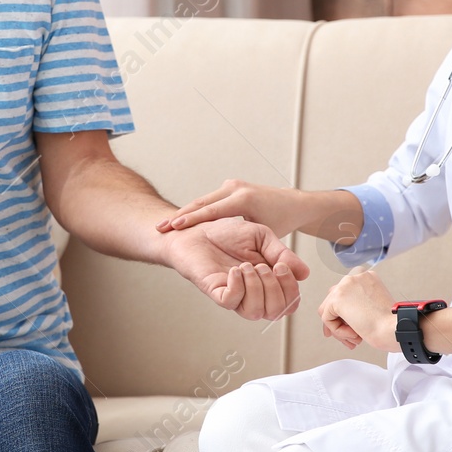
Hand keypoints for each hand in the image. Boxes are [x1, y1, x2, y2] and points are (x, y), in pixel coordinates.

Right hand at [158, 180, 315, 238]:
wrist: (291, 202)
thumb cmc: (281, 220)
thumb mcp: (270, 233)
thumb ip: (261, 246)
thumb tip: (257, 265)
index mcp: (244, 199)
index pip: (213, 210)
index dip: (192, 219)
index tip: (174, 227)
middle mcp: (234, 189)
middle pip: (202, 203)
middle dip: (181, 216)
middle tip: (161, 228)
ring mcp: (230, 187)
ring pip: (201, 202)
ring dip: (183, 215)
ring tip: (163, 227)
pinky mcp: (227, 189)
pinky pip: (206, 202)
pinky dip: (191, 212)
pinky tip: (175, 223)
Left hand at [162, 217, 310, 319]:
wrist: (197, 228)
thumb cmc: (227, 233)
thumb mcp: (262, 236)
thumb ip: (282, 253)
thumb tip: (304, 274)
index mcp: (267, 282)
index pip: (289, 302)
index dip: (290, 289)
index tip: (282, 265)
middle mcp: (253, 293)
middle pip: (276, 312)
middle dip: (274, 288)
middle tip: (262, 265)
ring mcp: (234, 294)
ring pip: (255, 312)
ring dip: (256, 287)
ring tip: (246, 266)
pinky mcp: (216, 292)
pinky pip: (232, 301)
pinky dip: (237, 285)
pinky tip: (234, 270)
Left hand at [319, 269, 398, 352]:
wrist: (394, 329)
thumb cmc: (390, 324)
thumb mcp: (374, 306)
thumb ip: (356, 303)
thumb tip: (338, 313)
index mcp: (367, 277)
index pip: (346, 292)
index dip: (345, 312)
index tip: (350, 326)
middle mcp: (355, 277)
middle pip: (334, 299)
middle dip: (339, 320)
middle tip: (350, 335)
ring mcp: (345, 286)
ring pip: (328, 310)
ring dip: (339, 328)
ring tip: (355, 337)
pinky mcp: (337, 298)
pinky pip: (327, 318)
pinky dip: (338, 331)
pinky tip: (354, 334)